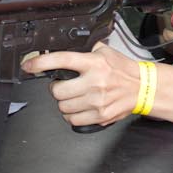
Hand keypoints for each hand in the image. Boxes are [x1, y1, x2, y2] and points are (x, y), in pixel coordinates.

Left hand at [24, 43, 142, 126]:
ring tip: (75, 97)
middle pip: (57, 91)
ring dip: (64, 103)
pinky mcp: (100, 115)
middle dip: (56, 89)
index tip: (29, 65)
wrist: (143, 87)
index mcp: (94, 63)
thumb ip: (84, 52)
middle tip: (64, 86)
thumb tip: (62, 54)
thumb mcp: (104, 52)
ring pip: (63, 107)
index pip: (62, 60)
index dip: (41, 63)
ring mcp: (97, 101)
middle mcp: (94, 82)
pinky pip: (73, 120)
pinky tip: (80, 108)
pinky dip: (72, 116)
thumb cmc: (122, 70)